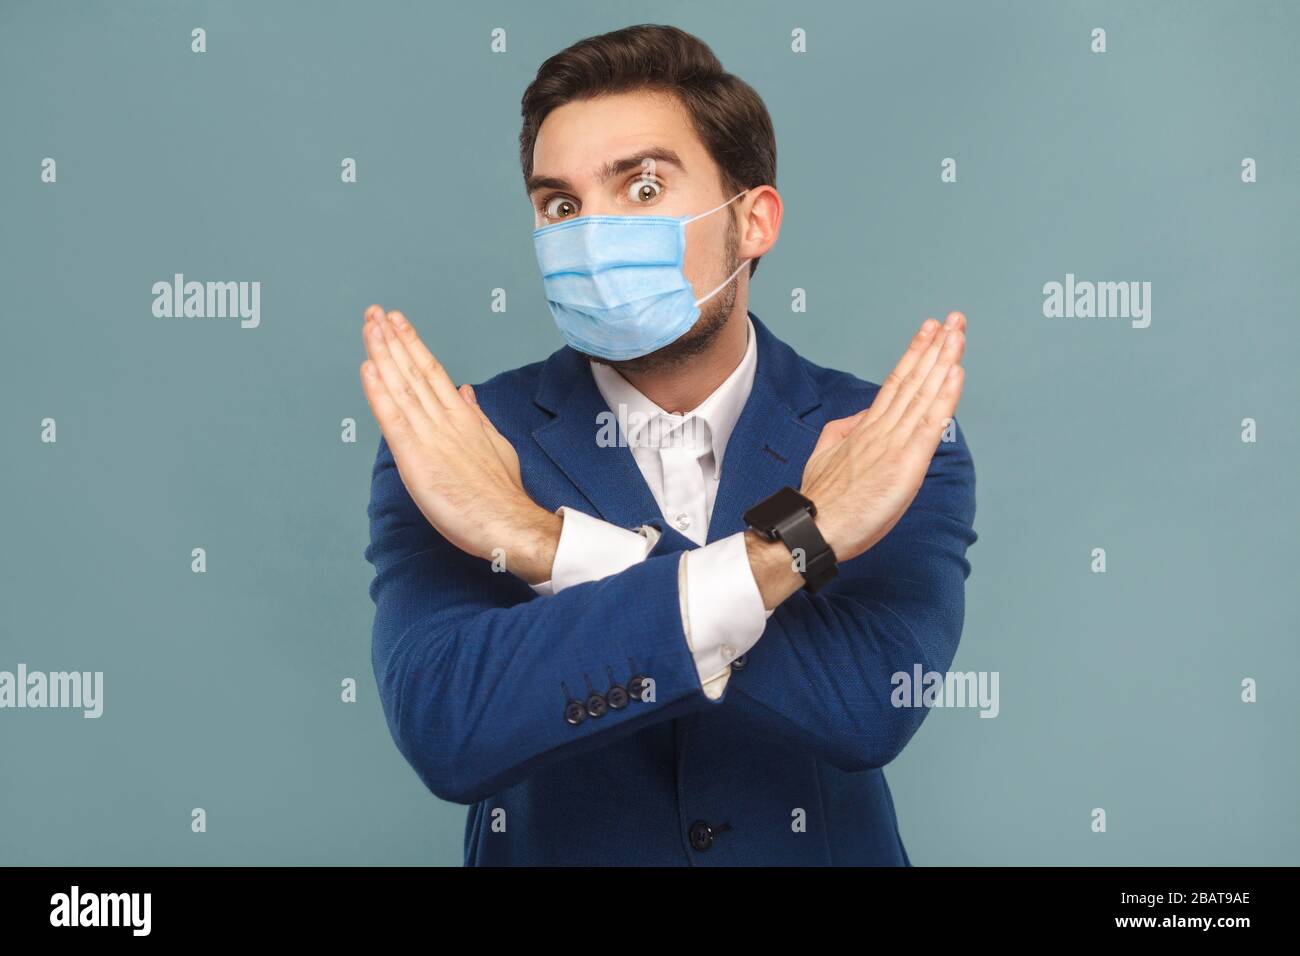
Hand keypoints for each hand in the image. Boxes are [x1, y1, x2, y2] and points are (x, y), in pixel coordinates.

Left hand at [359, 305, 560, 582]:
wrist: (508, 523)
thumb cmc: (502, 494)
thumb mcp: (494, 445)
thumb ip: (475, 417)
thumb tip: (465, 392)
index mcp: (463, 417)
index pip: (433, 371)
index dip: (412, 344)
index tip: (397, 322)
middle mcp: (446, 419)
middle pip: (414, 370)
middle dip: (392, 339)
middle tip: (374, 312)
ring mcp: (430, 436)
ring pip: (402, 386)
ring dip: (383, 353)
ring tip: (369, 326)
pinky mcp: (416, 457)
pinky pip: (393, 418)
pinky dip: (378, 392)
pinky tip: (368, 368)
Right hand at [801, 311, 966, 561]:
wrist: (814, 527)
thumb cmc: (822, 501)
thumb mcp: (826, 456)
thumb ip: (845, 431)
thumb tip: (863, 416)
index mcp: (864, 428)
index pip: (895, 382)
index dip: (914, 354)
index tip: (930, 332)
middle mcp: (881, 429)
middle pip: (913, 379)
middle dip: (936, 347)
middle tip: (954, 319)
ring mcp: (894, 444)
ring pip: (924, 393)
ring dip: (944, 360)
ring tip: (959, 333)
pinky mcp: (906, 463)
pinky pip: (931, 423)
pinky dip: (945, 396)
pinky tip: (956, 373)